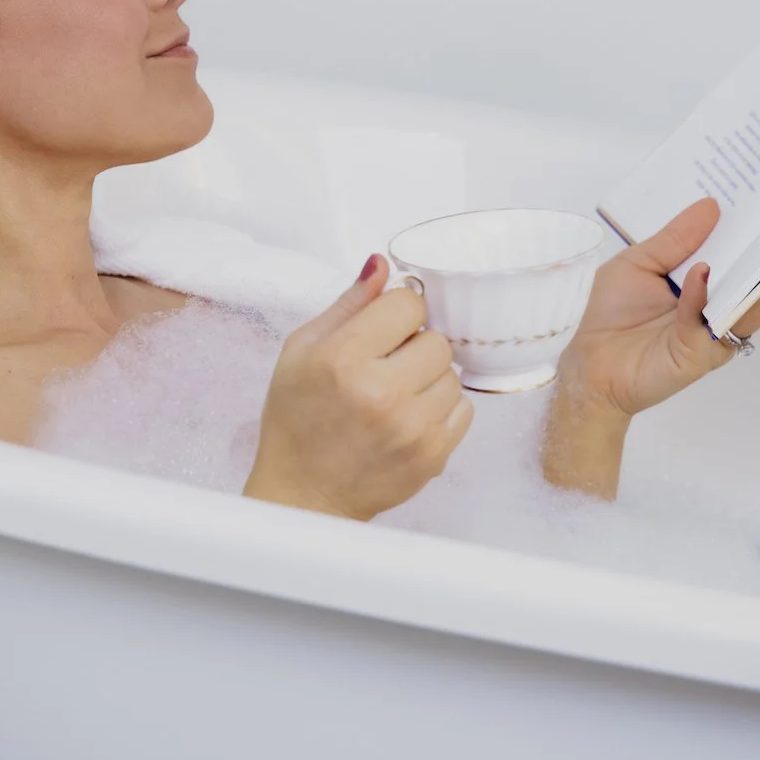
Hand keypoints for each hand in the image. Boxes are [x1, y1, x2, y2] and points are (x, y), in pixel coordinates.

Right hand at [245, 256, 473, 520]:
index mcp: (344, 358)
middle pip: (436, 339)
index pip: (408, 304)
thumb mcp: (301, 350)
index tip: (383, 329)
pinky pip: (463, 409)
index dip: (396, 313)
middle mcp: (382, 391)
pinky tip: (409, 417)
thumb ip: (347, 305)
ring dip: (429, 378)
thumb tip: (381, 264)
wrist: (304, 494)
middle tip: (387, 366)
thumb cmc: (296, 420)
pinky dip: (441, 409)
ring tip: (396, 395)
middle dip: (415, 347)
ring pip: (453, 374)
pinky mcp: (433, 454)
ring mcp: (412, 426)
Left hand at [561, 198, 759, 419]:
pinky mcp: (702, 353)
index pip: (743, 257)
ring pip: (752, 304)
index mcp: (709, 283)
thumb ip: (674, 238)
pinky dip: (704, 295)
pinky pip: (707, 320)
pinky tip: (702, 272)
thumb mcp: (640, 261)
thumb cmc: (613, 312)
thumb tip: (711, 206)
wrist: (593, 363)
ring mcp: (716, 332)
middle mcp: (720, 308)